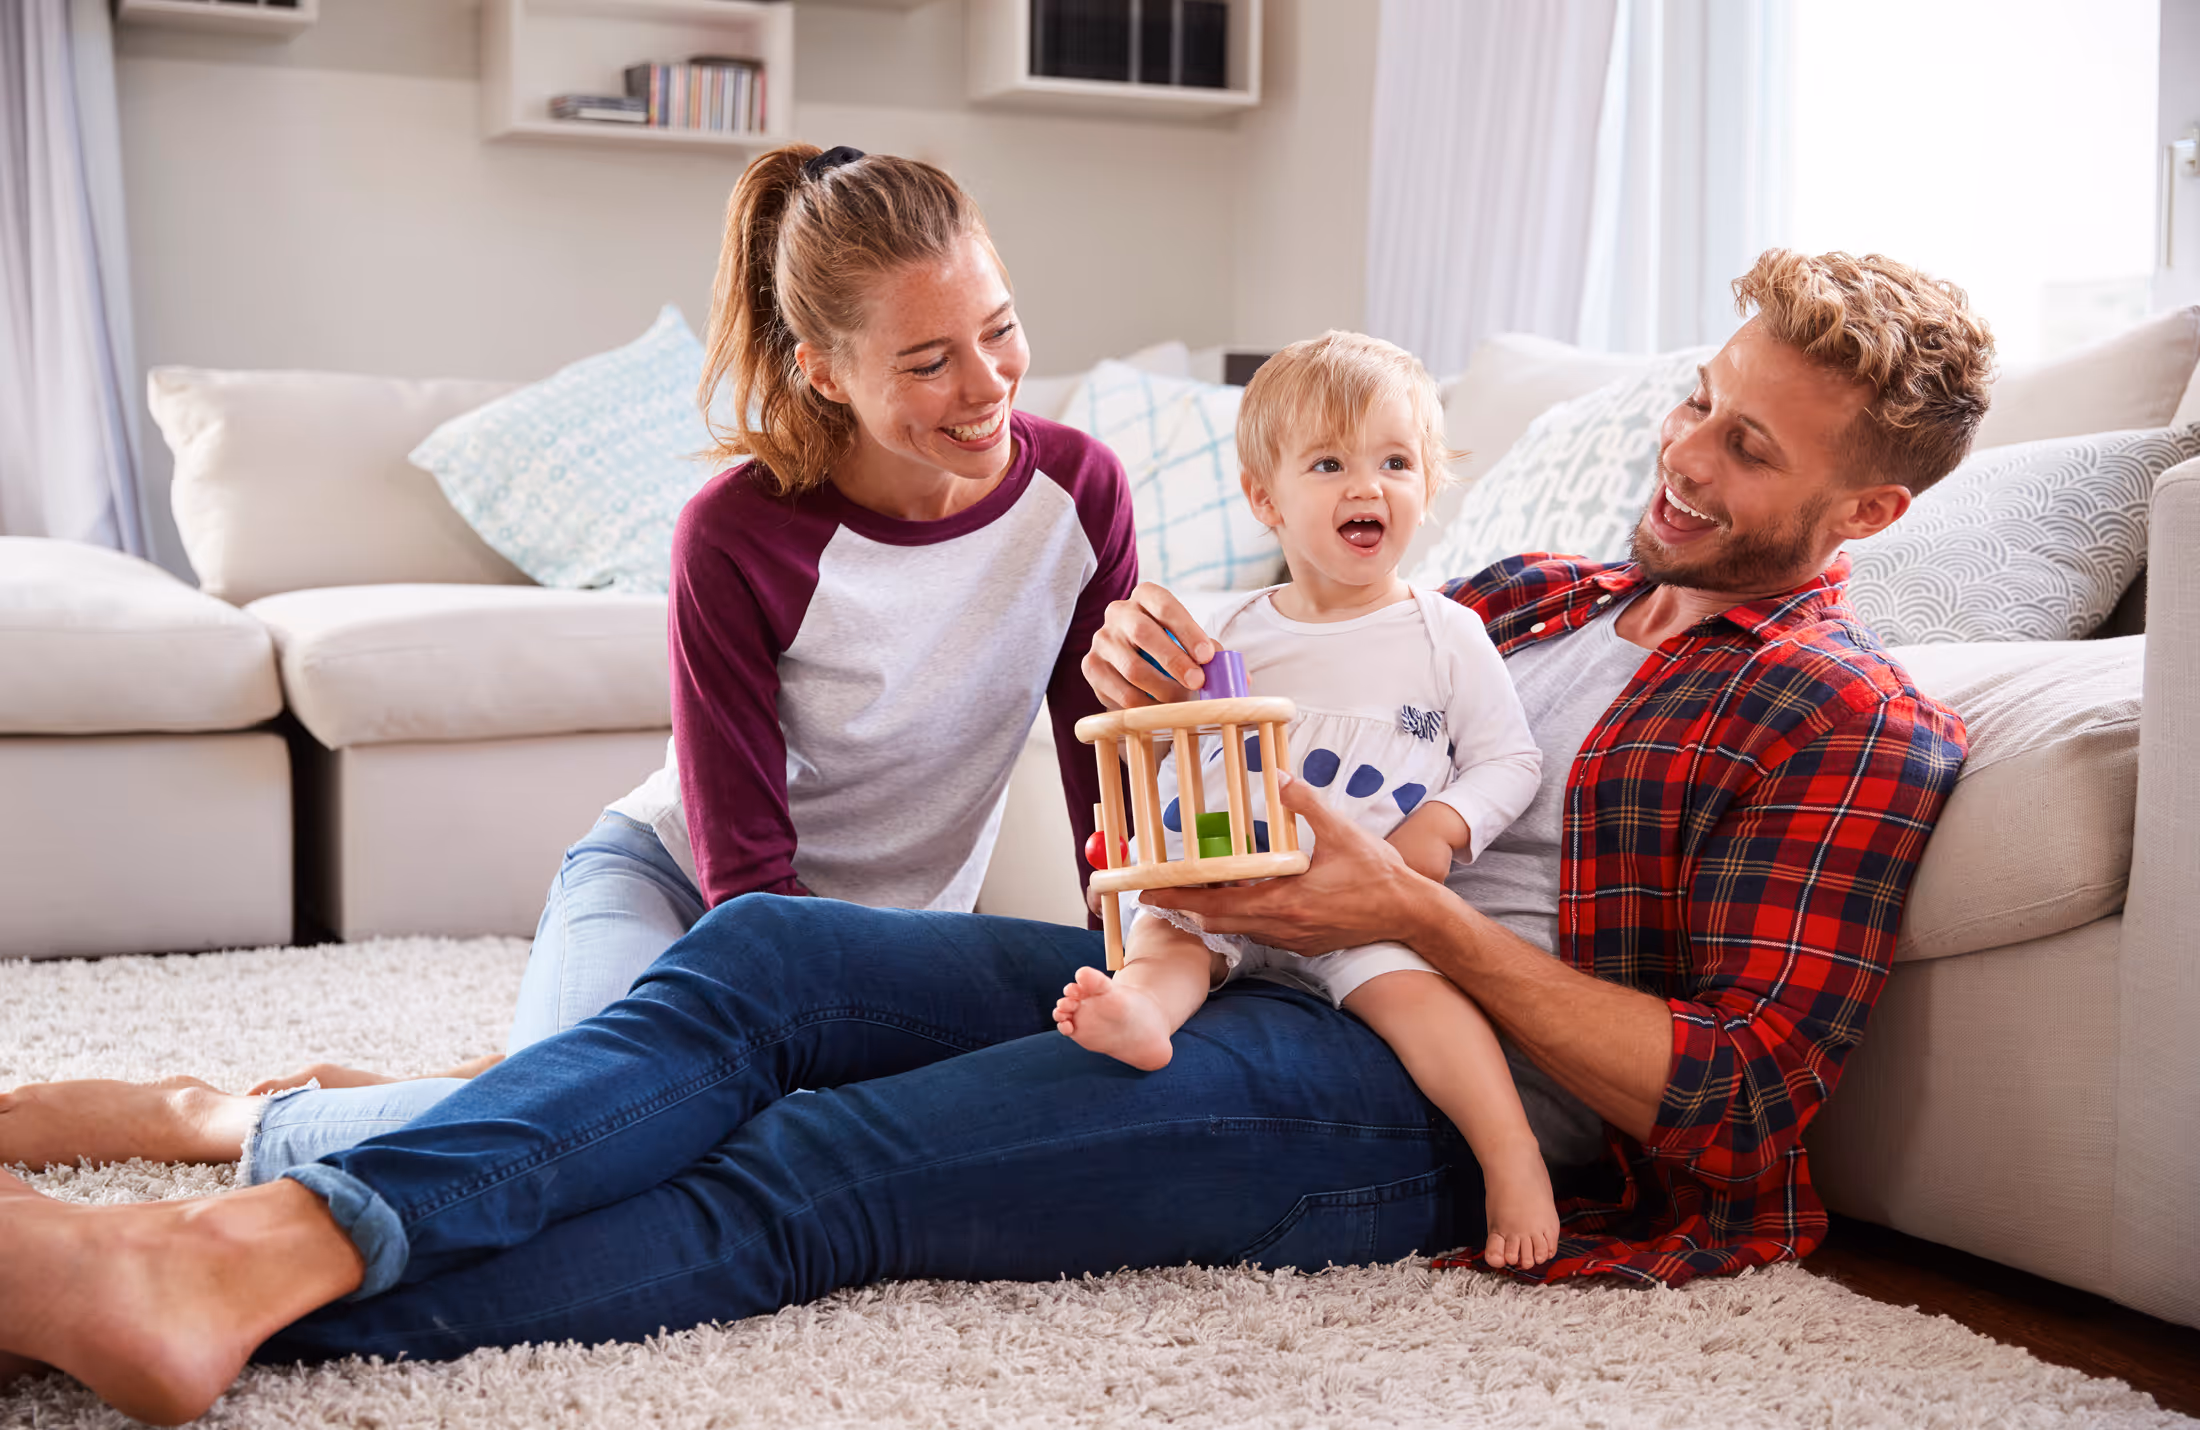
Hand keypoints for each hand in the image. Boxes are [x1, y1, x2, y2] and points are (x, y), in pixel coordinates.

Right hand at [1081, 582, 1216, 708]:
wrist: (1132, 661)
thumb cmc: (1168, 646)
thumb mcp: (1188, 640)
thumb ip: (1209, 651)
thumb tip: (1232, 673)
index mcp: (1145, 596)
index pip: (1165, 606)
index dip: (1188, 631)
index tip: (1207, 656)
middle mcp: (1118, 612)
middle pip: (1143, 634)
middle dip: (1174, 661)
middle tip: (1197, 682)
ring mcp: (1102, 639)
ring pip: (1131, 668)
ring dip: (1162, 689)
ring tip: (1182, 701)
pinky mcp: (1091, 666)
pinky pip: (1120, 693)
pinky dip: (1145, 706)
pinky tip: (1160, 708)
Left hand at [1140, 777, 1442, 954]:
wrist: (1410, 913)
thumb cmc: (1379, 875)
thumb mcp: (1342, 832)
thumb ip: (1306, 803)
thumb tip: (1279, 776)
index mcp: (1286, 901)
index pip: (1218, 905)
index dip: (1181, 899)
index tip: (1151, 893)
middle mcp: (1283, 926)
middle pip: (1220, 923)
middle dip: (1189, 908)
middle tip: (1163, 891)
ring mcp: (1294, 939)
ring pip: (1240, 930)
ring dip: (1216, 913)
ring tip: (1198, 891)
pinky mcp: (1305, 944)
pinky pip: (1262, 934)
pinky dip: (1243, 918)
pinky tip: (1244, 899)